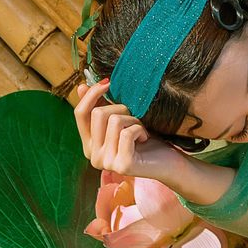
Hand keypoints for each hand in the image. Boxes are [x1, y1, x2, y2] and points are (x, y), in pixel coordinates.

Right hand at [70, 77, 190, 195]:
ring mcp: (107, 163)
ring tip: (140, 129)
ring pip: (114, 121)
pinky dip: (140, 129)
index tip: (108, 82)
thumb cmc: (144, 137)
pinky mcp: (122, 165)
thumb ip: (101, 106)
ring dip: (133, 119)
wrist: (167, 160)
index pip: (80, 113)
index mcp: (89, 144)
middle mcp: (94, 156)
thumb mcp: (120, 118)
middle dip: (120, 107)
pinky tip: (144, 138)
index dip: (91, 94)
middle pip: (98, 113)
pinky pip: (127, 132)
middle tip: (134, 117)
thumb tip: (81, 86)